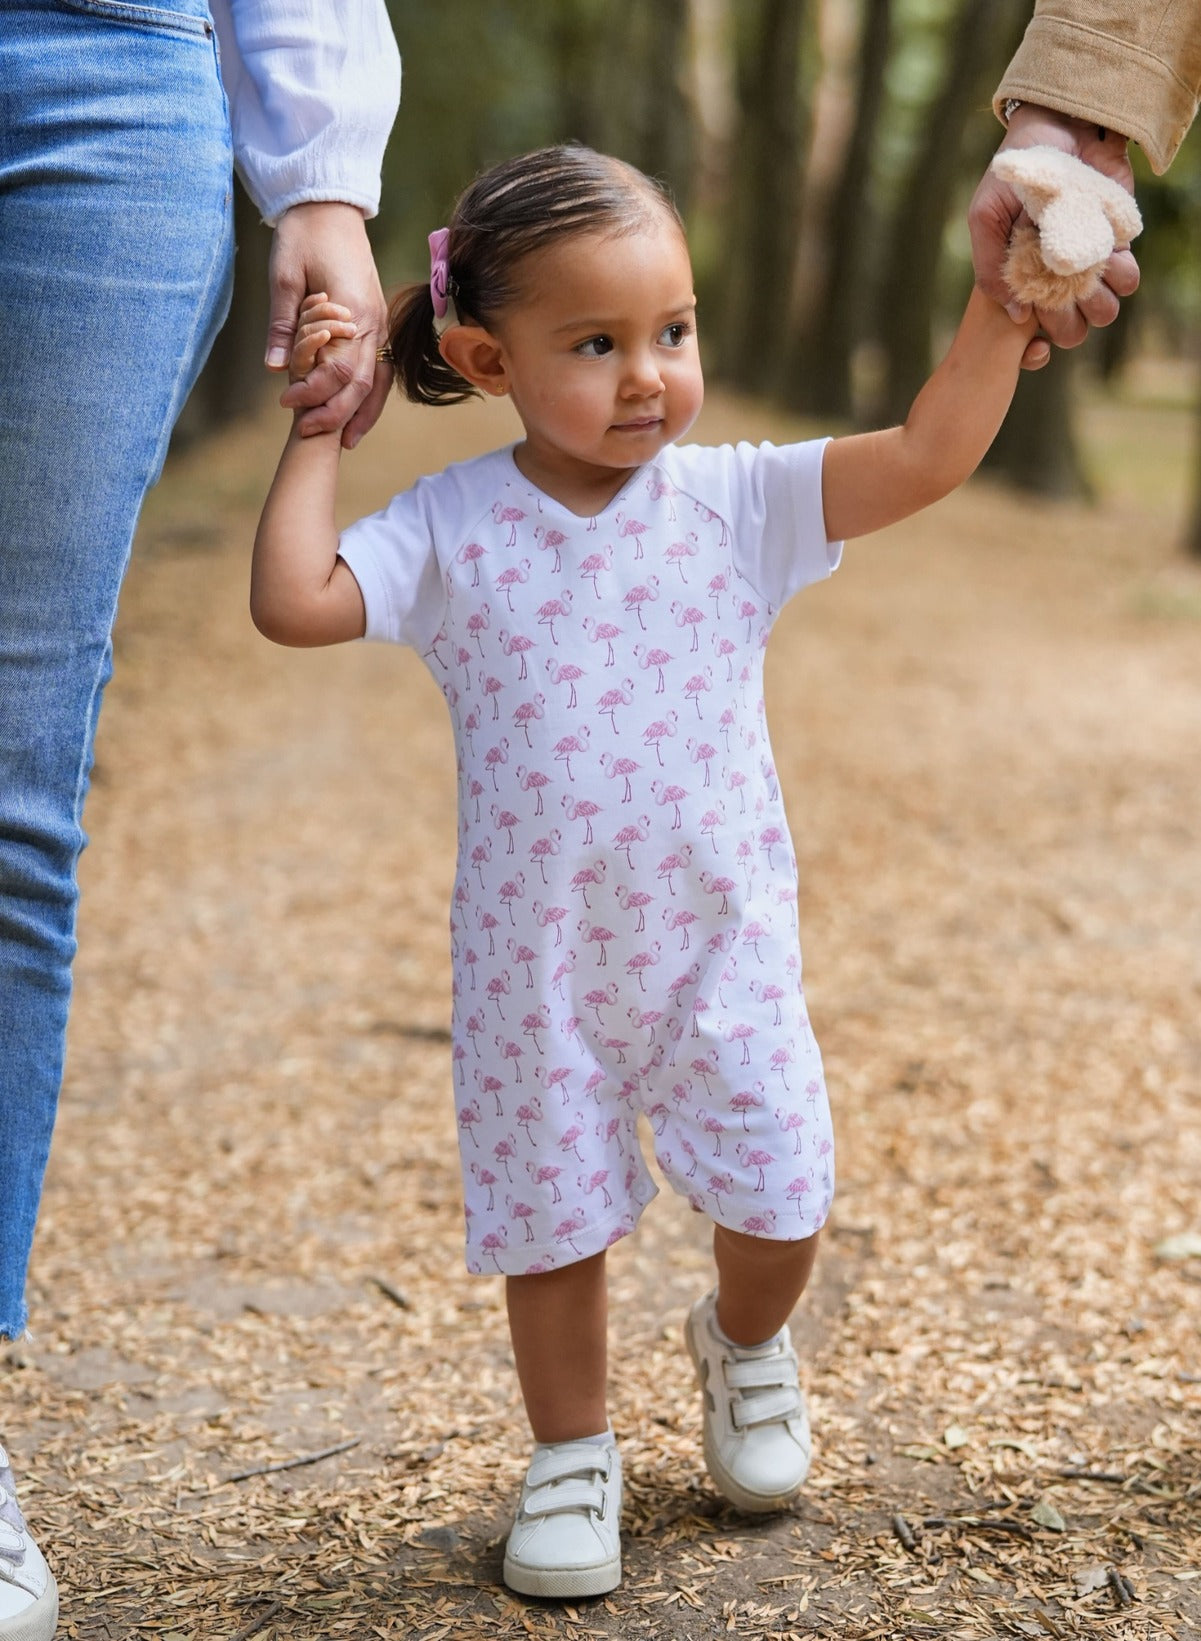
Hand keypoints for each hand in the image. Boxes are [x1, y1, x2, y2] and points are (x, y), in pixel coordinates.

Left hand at [265, 201, 391, 447]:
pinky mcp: (375, 323)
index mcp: (353, 311)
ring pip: (377, 382)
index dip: (313, 392)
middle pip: (362, 384)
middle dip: (335, 413)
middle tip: (306, 432)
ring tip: (343, 441)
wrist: (330, 208)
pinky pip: (377, 369)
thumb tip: (273, 368)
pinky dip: (368, 395)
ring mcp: (379, 325)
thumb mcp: (284, 277)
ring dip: (360, 413)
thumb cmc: (304, 237)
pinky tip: (354, 413)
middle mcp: (373, 323)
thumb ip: (282, 325)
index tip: (285, 401)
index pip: (338, 369)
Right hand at [968, 104, 1139, 354]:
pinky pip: (1127, 278)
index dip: (1038, 345)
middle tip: (1065, 296)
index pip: (1035, 336)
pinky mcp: (1118, 244)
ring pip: (1104, 310)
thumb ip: (989, 268)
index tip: (1038, 338)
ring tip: (1089, 271)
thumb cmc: (1015, 174)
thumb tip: (1017, 315)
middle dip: (1072, 325)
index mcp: (1025, 282)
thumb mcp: (985, 218)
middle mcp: (1059, 281)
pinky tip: (1107, 251)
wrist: (1059, 128)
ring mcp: (1089, 264)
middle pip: (1073, 331)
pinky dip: (1120, 272)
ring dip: (1099, 301)